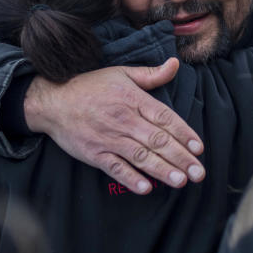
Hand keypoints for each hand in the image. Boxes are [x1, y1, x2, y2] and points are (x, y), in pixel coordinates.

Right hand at [23, 58, 204, 193]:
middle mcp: (124, 120)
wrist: (53, 101)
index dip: (183, 133)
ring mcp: (108, 138)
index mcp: (133, 100)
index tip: (199, 148)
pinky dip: (130, 179)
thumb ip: (151, 74)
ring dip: (162, 170)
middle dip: (180, 158)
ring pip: (140, 156)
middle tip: (199, 173)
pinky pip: (115, 168)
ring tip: (181, 181)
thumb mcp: (122, 74)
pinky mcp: (94, 154)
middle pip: (157, 141)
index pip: (164, 118)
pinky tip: (146, 188)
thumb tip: (176, 63)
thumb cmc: (90, 86)